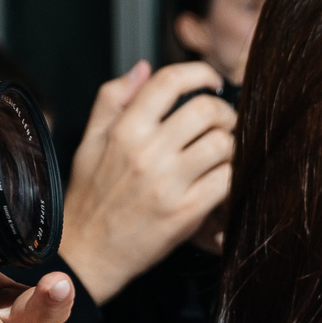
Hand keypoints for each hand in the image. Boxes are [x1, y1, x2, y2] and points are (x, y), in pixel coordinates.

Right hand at [58, 61, 235, 302]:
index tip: (211, 81)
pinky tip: (224, 175)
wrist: (87, 254)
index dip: (199, 73)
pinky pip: (226, 179)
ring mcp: (168, 184)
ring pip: (222, 143)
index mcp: (123, 131)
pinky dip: (233, 173)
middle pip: (205, 110)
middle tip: (223, 121)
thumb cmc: (90, 197)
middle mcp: (146, 153)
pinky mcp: (186, 213)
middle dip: (224, 111)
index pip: (169, 82)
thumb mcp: (89, 142)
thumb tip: (143, 68)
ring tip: (225, 149)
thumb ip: (112, 99)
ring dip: (232, 143)